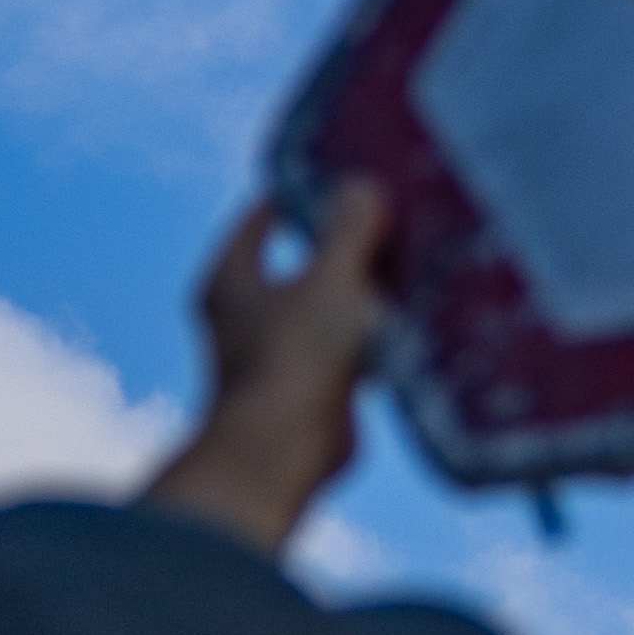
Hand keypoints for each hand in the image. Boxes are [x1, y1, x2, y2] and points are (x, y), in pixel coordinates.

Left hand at [143, 183, 387, 551]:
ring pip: (315, 313)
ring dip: (352, 298)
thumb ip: (348, 232)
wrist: (283, 451)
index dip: (289, 200)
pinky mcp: (301, 394)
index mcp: (229, 281)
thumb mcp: (331, 279)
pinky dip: (365, 341)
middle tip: (375, 224)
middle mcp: (239, 319)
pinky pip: (338, 353)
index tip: (327, 183)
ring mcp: (269, 359)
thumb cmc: (294, 357)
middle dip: (330, 250)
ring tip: (400, 274)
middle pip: (287, 269)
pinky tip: (404, 333)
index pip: (254, 224)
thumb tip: (361, 185)